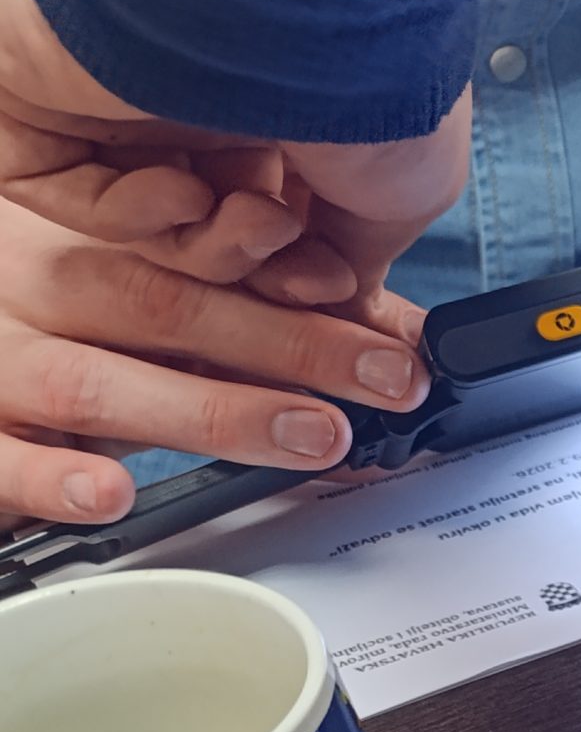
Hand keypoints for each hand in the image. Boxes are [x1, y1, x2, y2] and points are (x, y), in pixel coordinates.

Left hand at [0, 0, 465, 323]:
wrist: (303, 14)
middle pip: (208, 229)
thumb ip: (362, 247)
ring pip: (144, 222)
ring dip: (207, 246)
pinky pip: (69, 195)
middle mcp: (192, 95)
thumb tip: (347, 294)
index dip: (297, 268)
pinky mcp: (37, 101)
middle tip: (302, 277)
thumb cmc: (369, 86)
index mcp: (273, 105)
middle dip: (258, 268)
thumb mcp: (399, 191)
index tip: (332, 288)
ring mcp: (112, 98)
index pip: (266, 213)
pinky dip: (132, 216)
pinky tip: (179, 187)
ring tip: (251, 220)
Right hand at [0, 203, 429, 528]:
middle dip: (291, 346)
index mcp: (87, 239)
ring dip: (212, 413)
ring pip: (100, 381)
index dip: (300, 288)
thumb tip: (391, 339)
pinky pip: (0, 456)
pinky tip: (108, 493)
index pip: (204, 251)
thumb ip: (258, 313)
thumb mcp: (144, 298)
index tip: (390, 333)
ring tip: (309, 435)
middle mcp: (39, 287)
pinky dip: (52, 477)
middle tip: (383, 382)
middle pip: (169, 304)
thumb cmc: (45, 321)